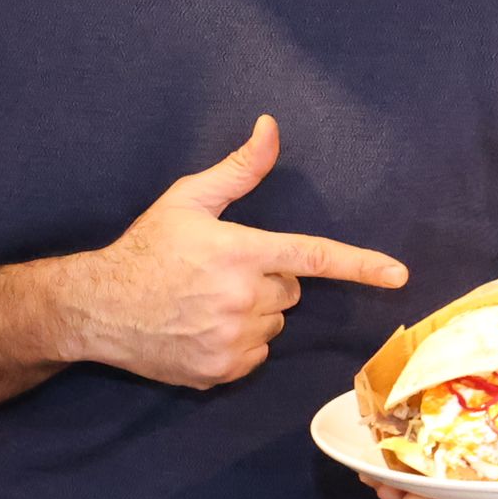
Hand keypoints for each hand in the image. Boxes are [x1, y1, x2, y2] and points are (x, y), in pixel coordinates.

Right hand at [56, 116, 405, 388]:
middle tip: (220, 274)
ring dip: (253, 312)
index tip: (399, 275)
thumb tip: (271, 127)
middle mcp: (243, 298)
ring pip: (274, 323)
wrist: (98, 308)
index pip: (314, 257)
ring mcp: (231, 339)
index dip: (361, 265)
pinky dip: (238, 343)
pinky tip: (202, 327)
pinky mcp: (220, 371)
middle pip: (290, 290)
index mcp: (241, 252)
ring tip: (206, 301)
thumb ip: (239, 168)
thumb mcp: (188, 200)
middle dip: (267, 280)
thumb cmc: (146, 249)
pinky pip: (255, 353)